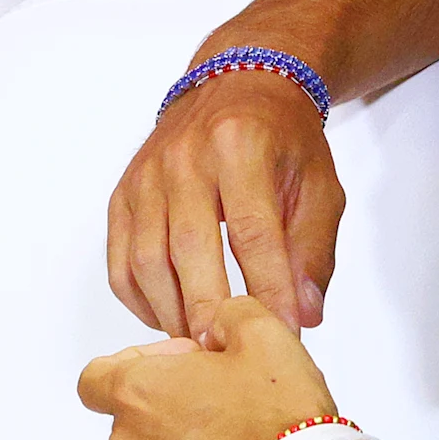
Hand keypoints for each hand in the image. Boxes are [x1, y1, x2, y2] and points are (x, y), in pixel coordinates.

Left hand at [77, 296, 339, 439]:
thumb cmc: (282, 420)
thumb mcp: (261, 332)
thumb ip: (225, 314)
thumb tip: (215, 323)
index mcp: (138, 395)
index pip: (95, 379)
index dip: (134, 367)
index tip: (177, 371)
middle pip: (134, 423)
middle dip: (172, 412)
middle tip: (226, 409)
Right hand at [106, 63, 343, 341]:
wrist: (235, 85)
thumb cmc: (282, 140)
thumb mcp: (318, 186)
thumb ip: (313, 251)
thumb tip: (302, 315)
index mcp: (240, 146)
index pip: (252, 231)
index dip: (267, 288)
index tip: (283, 334)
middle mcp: (184, 158)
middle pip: (189, 249)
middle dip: (210, 310)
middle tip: (229, 354)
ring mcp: (146, 176)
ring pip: (147, 259)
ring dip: (173, 312)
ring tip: (201, 345)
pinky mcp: (123, 194)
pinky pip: (120, 260)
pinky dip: (140, 299)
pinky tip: (170, 317)